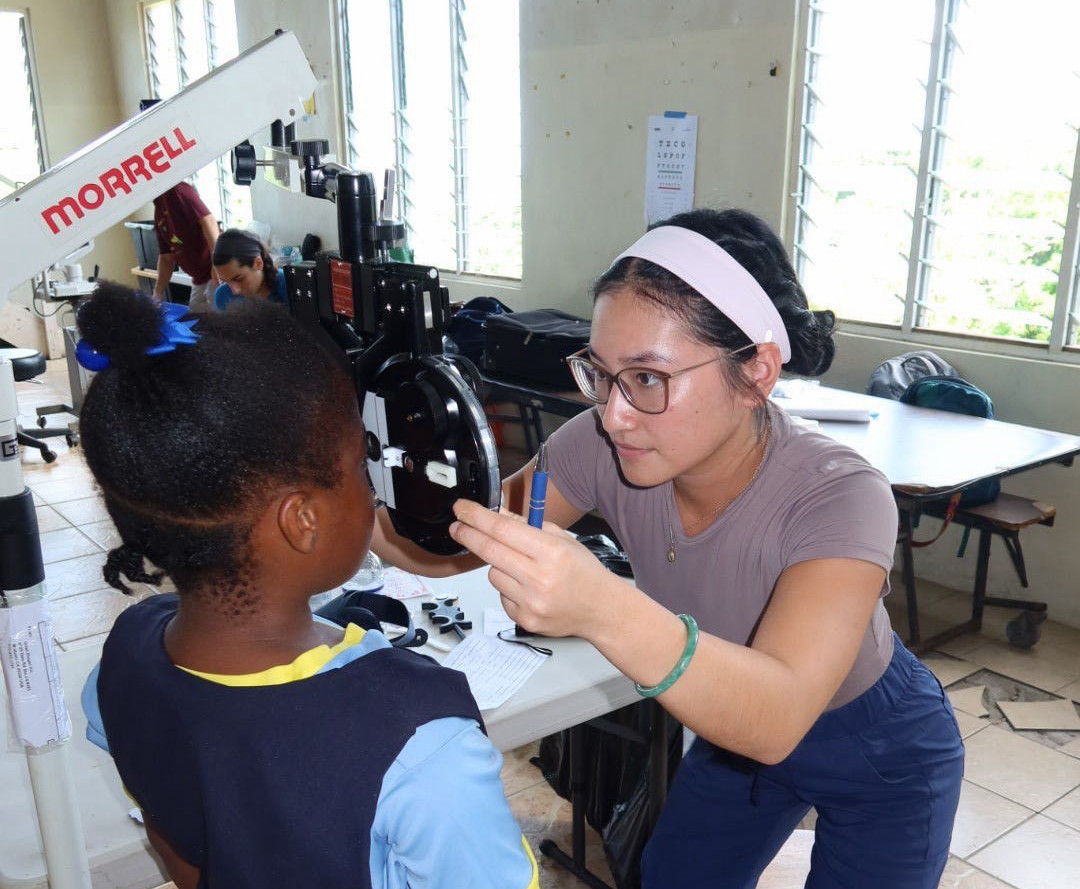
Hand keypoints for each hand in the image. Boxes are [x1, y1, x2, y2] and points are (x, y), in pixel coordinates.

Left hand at [449, 499, 617, 638]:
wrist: (600, 610)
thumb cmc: (583, 571)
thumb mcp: (561, 539)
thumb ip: (526, 526)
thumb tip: (495, 514)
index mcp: (551, 552)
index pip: (503, 529)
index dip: (476, 517)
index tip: (461, 509)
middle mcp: (539, 578)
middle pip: (489, 551)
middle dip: (468, 535)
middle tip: (457, 526)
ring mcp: (530, 602)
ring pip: (492, 575)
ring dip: (498, 566)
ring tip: (522, 569)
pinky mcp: (524, 620)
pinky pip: (501, 596)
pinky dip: (508, 589)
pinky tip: (528, 589)